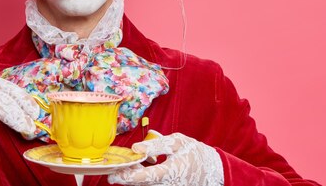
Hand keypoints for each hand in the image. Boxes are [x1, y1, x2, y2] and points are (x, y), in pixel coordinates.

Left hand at [108, 132, 223, 185]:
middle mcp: (166, 185)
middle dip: (126, 176)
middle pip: (140, 183)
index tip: (112, 175)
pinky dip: (143, 176)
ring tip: (128, 163)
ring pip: (144, 184)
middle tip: (114, 167)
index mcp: (168, 173)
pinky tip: (144, 163)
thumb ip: (156, 145)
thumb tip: (136, 148)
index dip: (126, 177)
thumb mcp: (177, 143)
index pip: (143, 178)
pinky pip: (151, 184)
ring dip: (134, 175)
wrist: (213, 169)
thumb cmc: (195, 153)